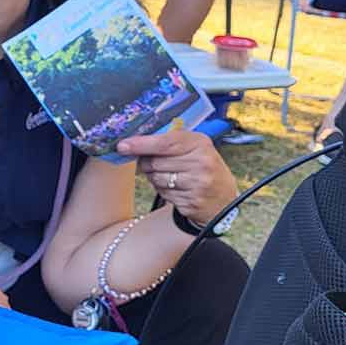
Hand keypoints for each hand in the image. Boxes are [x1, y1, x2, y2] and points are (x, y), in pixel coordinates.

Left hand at [117, 127, 235, 228]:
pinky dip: (164, 191)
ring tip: (170, 176)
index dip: (141, 144)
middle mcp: (202, 162)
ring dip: (155, 178)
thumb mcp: (193, 148)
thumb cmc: (202, 167)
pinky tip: (177, 188)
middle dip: (147, 163)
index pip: (164, 143)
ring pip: (157, 179)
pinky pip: (164, 194)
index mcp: (200, 143)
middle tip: (154, 163)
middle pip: (156, 162)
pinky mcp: (192, 202)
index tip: (122, 146)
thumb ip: (168, 141)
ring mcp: (198, 184)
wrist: (223, 197)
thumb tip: (133, 142)